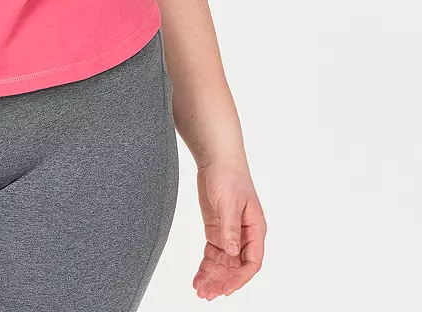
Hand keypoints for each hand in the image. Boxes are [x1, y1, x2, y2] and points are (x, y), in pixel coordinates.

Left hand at [192, 155, 266, 299]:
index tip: (227, 288)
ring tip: (201, 290)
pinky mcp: (216, 230)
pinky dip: (206, 266)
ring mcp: (229, 234)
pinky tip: (199, 277)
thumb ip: (230, 227)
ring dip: (213, 277)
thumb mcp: (230, 202)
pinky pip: (212, 254)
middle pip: (236, 266)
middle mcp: (244, 235)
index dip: (240, 277)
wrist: (216, 160)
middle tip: (208, 293)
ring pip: (223, 263)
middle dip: (223, 281)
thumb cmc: (229, 175)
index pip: (252, 261)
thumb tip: (232, 251)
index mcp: (255, 229)